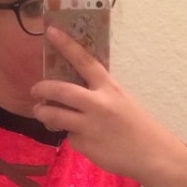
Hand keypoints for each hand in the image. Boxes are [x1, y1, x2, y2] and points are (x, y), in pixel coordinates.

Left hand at [31, 27, 160, 180]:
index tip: (50, 31)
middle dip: (42, 88)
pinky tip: (82, 139)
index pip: (85, 61)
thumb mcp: (121, 100)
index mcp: (109, 88)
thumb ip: (98, 93)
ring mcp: (89, 125)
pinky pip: (68, 137)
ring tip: (41, 112)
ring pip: (54, 115)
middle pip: (60, 90)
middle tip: (35, 90)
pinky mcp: (84, 144)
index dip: (66, 45)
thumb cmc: (136, 126)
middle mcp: (98, 104)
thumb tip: (70, 91)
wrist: (151, 155)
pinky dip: (70, 136)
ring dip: (43, 112)